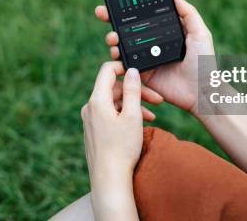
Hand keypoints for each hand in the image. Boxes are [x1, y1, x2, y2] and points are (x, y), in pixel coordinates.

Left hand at [81, 62, 142, 219]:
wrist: (109, 179)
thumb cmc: (122, 148)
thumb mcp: (132, 115)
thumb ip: (132, 90)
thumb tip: (132, 70)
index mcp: (97, 100)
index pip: (107, 70)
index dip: (124, 67)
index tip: (140, 73)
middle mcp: (89, 108)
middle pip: (113, 88)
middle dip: (135, 91)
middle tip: (157, 100)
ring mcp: (90, 120)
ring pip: (113, 102)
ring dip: (133, 105)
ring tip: (152, 116)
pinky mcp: (93, 130)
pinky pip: (109, 114)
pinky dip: (124, 115)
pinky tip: (139, 124)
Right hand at [95, 0, 214, 115]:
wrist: (200, 92)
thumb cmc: (204, 62)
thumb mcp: (200, 33)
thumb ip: (188, 13)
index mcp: (165, 31)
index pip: (144, 16)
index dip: (130, 8)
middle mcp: (153, 42)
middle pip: (128, 28)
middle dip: (112, 19)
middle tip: (102, 12)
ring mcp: (146, 58)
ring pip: (123, 45)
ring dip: (113, 38)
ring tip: (113, 38)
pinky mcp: (141, 73)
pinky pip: (125, 64)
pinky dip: (117, 58)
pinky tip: (115, 54)